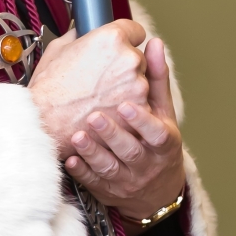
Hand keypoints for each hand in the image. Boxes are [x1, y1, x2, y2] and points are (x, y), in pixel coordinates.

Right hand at [28, 20, 149, 155]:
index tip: (123, 47)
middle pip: (138, 58)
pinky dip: (127, 109)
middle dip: (125, 67)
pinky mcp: (139, 109)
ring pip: (141, 82)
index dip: (127, 39)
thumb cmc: (50, 88)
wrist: (47, 120)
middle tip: (103, 78)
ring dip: (127, 88)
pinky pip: (139, 105)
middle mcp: (128, 58)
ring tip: (101, 96)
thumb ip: (80, 34)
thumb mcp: (59, 48)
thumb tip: (85, 31)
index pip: (135, 30)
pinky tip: (106, 109)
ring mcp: (137, 85)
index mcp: (111, 38)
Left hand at [29, 26, 183, 222]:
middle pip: (130, 151)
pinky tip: (71, 158)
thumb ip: (157, 79)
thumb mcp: (164, 113)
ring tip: (78, 136)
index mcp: (164, 142)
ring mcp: (126, 179)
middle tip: (94, 117)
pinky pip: (93, 182)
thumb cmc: (157, 142)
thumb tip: (155, 43)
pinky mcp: (107, 190)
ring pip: (110, 168)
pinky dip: (82, 171)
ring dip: (93, 153)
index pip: (156, 133)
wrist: (155, 192)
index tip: (127, 105)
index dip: (142, 121)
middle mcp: (146, 163)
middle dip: (112, 135)